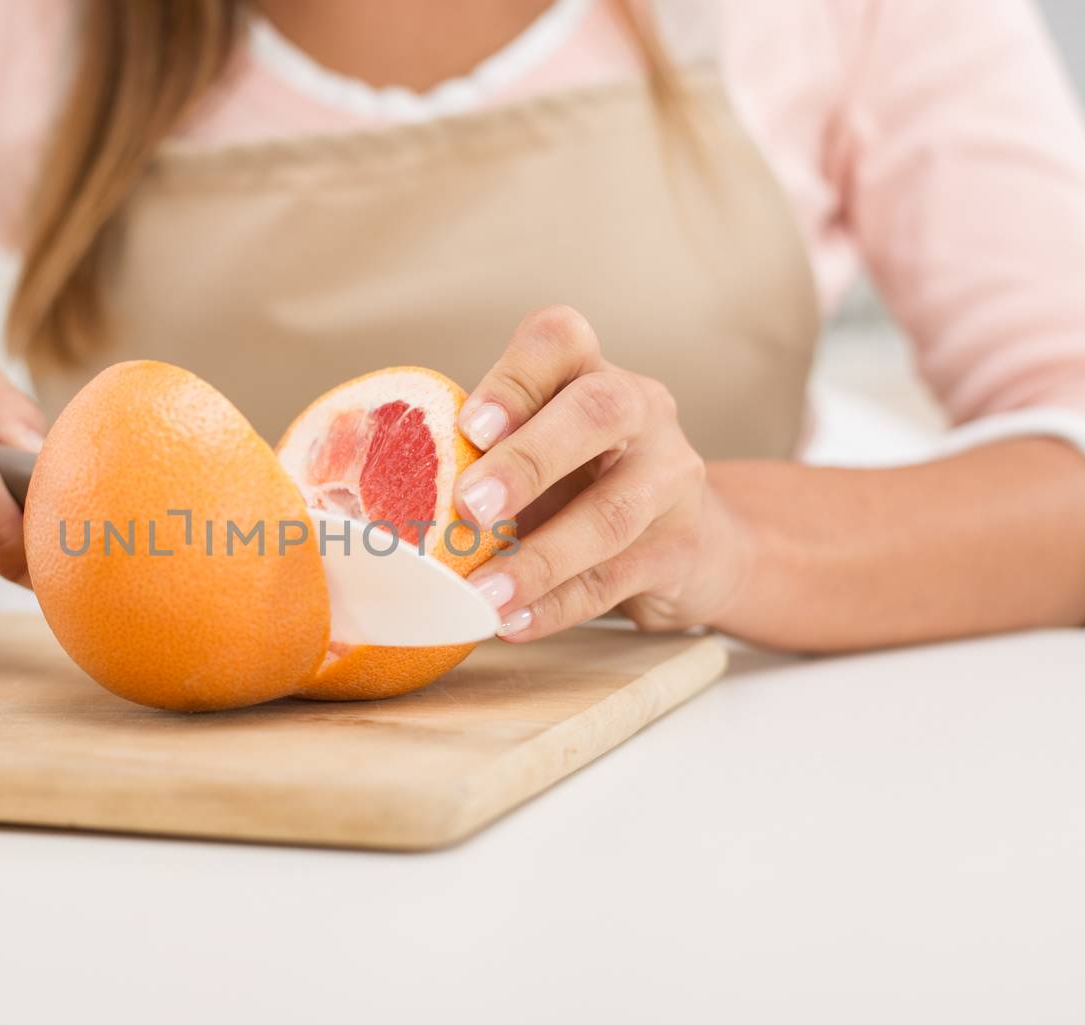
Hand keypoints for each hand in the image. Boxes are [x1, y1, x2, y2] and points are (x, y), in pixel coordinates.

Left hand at [454, 306, 751, 640]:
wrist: (694, 542)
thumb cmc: (584, 482)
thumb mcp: (540, 447)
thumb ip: (484, 454)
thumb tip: (390, 495)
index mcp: (590, 372)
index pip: (560, 340)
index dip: (514, 378)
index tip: (471, 426)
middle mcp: (641, 410)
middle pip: (597, 413)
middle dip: (529, 460)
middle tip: (471, 506)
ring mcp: (670, 478)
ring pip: (610, 513)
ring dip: (538, 558)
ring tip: (483, 593)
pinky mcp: (680, 549)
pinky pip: (614, 580)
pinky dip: (556, 606)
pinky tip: (513, 623)